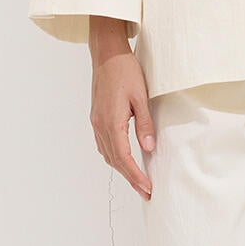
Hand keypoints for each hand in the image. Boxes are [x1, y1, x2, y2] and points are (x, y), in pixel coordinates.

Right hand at [88, 21, 154, 199]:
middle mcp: (100, 125)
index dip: (135, 175)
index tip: (146, 187)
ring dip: (121, 168)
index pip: (123, 157)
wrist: (106, 54)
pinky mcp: (96, 117)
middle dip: (130, 177)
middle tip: (145, 191)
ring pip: (107, 154)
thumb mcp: (141, 97)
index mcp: (111, 121)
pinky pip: (103, 144)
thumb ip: (144, 124)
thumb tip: (149, 148)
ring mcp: (96, 121)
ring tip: (137, 179)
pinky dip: (114, 156)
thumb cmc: (125, 71)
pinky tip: (124, 159)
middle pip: (114, 160)